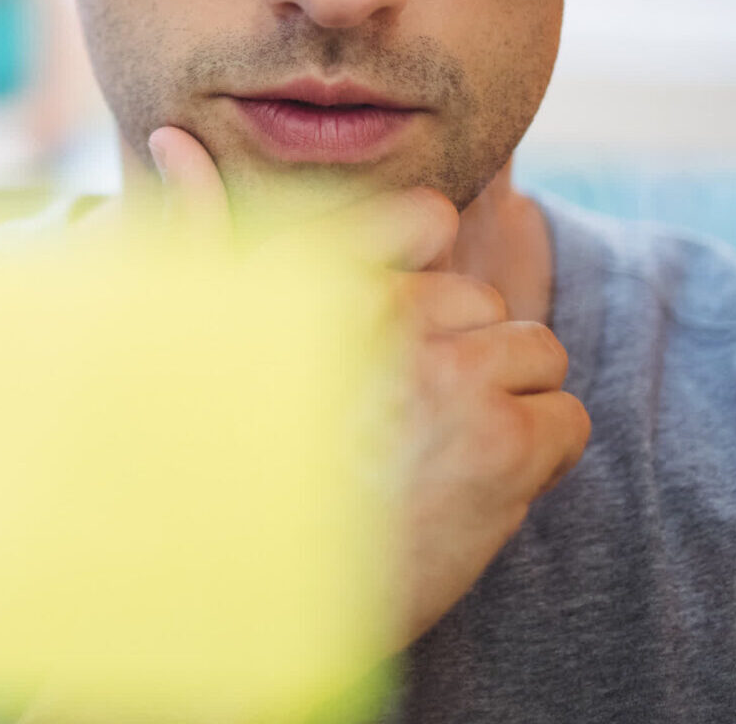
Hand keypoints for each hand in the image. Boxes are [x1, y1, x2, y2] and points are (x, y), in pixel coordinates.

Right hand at [144, 126, 589, 647]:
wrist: (250, 597)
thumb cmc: (227, 473)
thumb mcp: (204, 340)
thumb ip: (200, 233)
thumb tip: (169, 138)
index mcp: (316, 284)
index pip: (417, 218)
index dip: (426, 250)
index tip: (409, 318)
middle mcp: (384, 315)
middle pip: (483, 303)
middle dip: (462, 360)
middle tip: (402, 425)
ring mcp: (450, 375)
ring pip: (535, 354)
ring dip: (504, 409)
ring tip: (436, 461)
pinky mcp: (501, 443)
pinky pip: (566, 420)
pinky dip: (537, 461)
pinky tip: (469, 493)